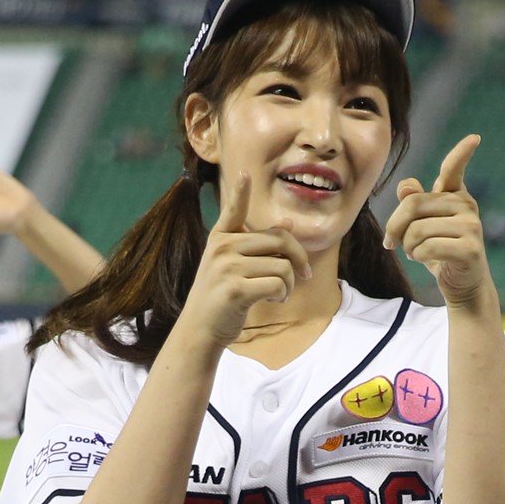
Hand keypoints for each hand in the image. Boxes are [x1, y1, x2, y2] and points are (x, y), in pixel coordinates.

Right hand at [183, 173, 312, 346]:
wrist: (199, 330)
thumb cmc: (221, 298)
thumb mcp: (233, 267)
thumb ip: (257, 245)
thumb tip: (287, 223)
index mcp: (220, 238)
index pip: (233, 210)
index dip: (240, 192)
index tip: (245, 174)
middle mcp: (221, 248)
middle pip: (280, 241)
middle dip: (299, 260)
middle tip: (305, 276)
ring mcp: (226, 267)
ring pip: (283, 267)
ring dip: (289, 284)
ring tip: (279, 294)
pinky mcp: (234, 289)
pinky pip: (278, 285)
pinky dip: (283, 295)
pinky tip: (273, 301)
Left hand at [383, 134, 489, 305]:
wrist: (462, 286)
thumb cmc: (440, 253)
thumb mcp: (423, 227)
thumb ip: (414, 205)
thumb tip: (406, 188)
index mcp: (455, 196)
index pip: (454, 170)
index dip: (461, 154)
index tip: (474, 139)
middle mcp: (466, 206)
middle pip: (412, 205)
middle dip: (395, 227)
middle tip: (392, 242)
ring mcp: (472, 226)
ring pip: (416, 230)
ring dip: (407, 247)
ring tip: (416, 253)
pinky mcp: (470, 248)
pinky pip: (427, 247)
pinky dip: (419, 257)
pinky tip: (426, 260)